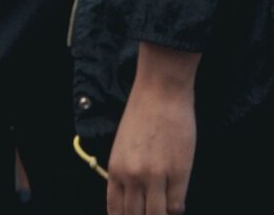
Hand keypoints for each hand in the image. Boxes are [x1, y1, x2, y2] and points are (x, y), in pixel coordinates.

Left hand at [106, 47, 197, 214]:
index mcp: (115, 169)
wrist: (161, 92)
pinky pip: (177, 206)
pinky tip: (176, 199)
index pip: (116, 211)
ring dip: (161, 214)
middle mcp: (132, 176)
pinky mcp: (178, 174)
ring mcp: (156, 177)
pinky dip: (176, 208)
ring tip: (164, 208)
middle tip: (150, 211)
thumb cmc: (141, 115)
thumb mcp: (123, 146)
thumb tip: (133, 198)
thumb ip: (125, 173)